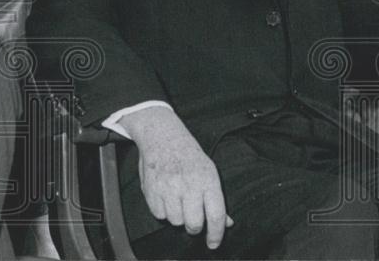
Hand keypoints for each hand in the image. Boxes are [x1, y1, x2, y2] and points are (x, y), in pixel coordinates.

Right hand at [117, 107, 233, 249]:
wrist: (162, 136)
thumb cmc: (189, 156)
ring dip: (177, 217)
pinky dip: (162, 211)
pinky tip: (165, 197)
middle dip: (194, 226)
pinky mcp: (151, 189)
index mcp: (207, 180)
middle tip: (193, 218)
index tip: (213, 243)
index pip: (215, 215)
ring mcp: (168, 187)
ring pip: (175, 221)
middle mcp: (188, 184)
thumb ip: (216, 199)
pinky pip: (159, 214)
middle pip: (194, 224)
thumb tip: (226, 223)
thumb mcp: (209, 172)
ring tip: (177, 202)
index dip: (216, 234)